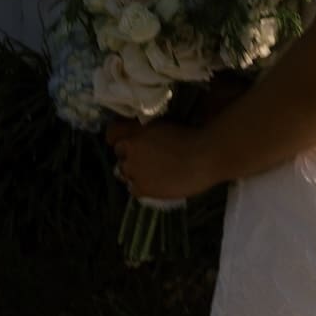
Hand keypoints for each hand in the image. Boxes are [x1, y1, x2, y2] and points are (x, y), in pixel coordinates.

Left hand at [105, 116, 219, 200]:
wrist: (204, 157)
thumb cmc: (192, 137)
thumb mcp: (165, 126)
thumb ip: (149, 132)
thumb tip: (145, 139)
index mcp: (135, 130)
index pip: (112, 134)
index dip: (119, 138)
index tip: (129, 142)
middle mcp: (129, 149)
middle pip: (119, 155)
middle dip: (129, 157)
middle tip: (146, 160)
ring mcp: (134, 170)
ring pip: (124, 173)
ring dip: (135, 173)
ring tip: (152, 175)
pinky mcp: (142, 188)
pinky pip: (133, 189)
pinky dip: (141, 187)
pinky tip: (155, 185)